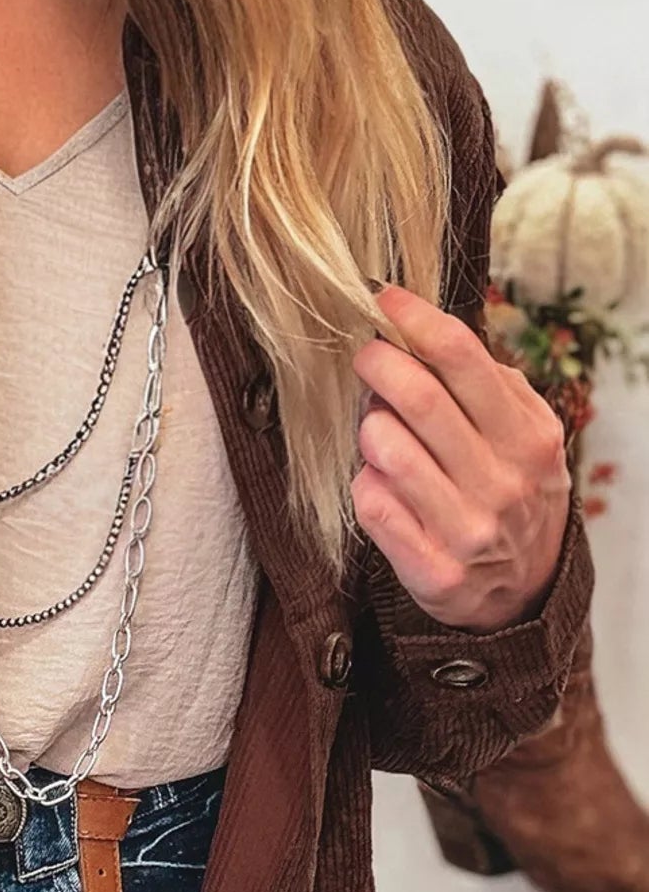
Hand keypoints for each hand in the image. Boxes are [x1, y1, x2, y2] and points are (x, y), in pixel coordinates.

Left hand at [351, 285, 570, 631]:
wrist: (525, 592)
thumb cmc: (511, 495)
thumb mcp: (525, 438)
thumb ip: (489, 388)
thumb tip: (427, 333)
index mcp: (528, 437)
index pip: (463, 359)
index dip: (414, 320)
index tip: (382, 299)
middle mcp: (502, 482)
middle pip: (419, 398)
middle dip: (377, 364)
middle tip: (363, 355)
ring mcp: (468, 529)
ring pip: (387, 451)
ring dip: (369, 429)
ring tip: (378, 430)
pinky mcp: (433, 570)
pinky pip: (371, 505)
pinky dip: (364, 482)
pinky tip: (378, 482)